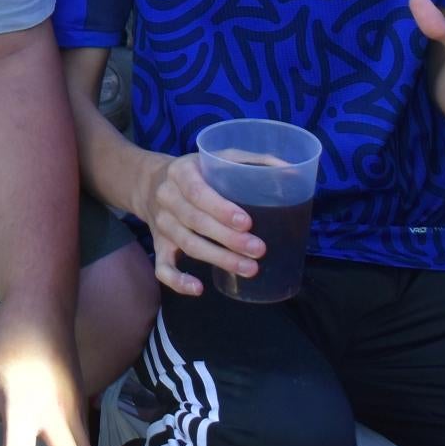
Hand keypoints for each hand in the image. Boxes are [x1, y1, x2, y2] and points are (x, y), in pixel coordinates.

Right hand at [136, 148, 261, 296]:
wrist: (151, 182)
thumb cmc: (197, 172)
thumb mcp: (217, 157)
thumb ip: (252, 160)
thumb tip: (293, 171)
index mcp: (181, 172)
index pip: (197, 192)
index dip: (221, 208)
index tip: (247, 223)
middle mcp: (167, 198)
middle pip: (195, 222)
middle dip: (229, 239)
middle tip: (259, 250)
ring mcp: (161, 224)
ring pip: (187, 245)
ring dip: (218, 259)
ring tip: (249, 269)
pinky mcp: (159, 246)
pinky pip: (163, 267)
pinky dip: (177, 281)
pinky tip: (198, 289)